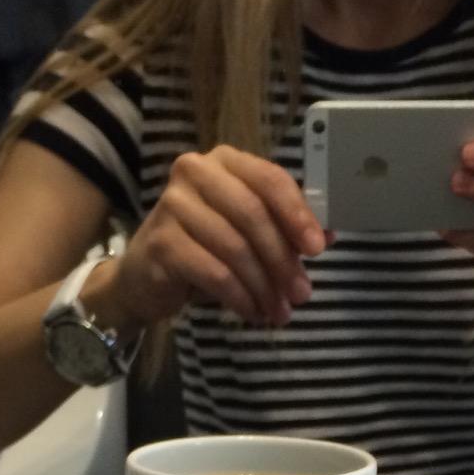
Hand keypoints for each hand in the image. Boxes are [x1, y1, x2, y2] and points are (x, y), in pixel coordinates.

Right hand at [105, 146, 327, 328]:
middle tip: (301, 294)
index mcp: (224, 161)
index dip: (297, 214)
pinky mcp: (163, 242)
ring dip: (264, 286)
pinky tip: (252, 312)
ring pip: (236, 248)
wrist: (145, 276)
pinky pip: (214, 273)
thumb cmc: (203, 247)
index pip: (269, 179)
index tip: (318, 249)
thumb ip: (283, 228)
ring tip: (279, 312)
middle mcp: (195, 173)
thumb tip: (328, 235)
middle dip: (283, 259)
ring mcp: (174, 205)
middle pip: (253, 215)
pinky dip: (240, 297)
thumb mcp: (246, 233)